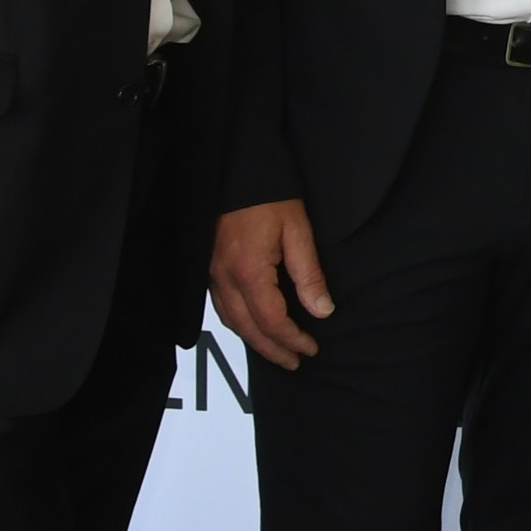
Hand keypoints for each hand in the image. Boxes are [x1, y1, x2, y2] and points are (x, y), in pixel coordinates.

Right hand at [209, 198, 330, 368]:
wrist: (235, 168)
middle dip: (272, 350)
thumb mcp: (297, 230)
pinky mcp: (208, 266)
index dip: (292, 339)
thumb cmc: (268, 196)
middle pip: (247, 328)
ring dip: (253, 340)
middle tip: (294, 362)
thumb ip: (309, 274)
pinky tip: (251, 324)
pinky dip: (238, 322)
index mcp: (248, 272)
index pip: (271, 321)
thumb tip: (322, 310)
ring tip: (276, 351)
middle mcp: (224, 279)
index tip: (311, 348)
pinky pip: (221, 306)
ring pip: (231, 320)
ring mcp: (212, 274)